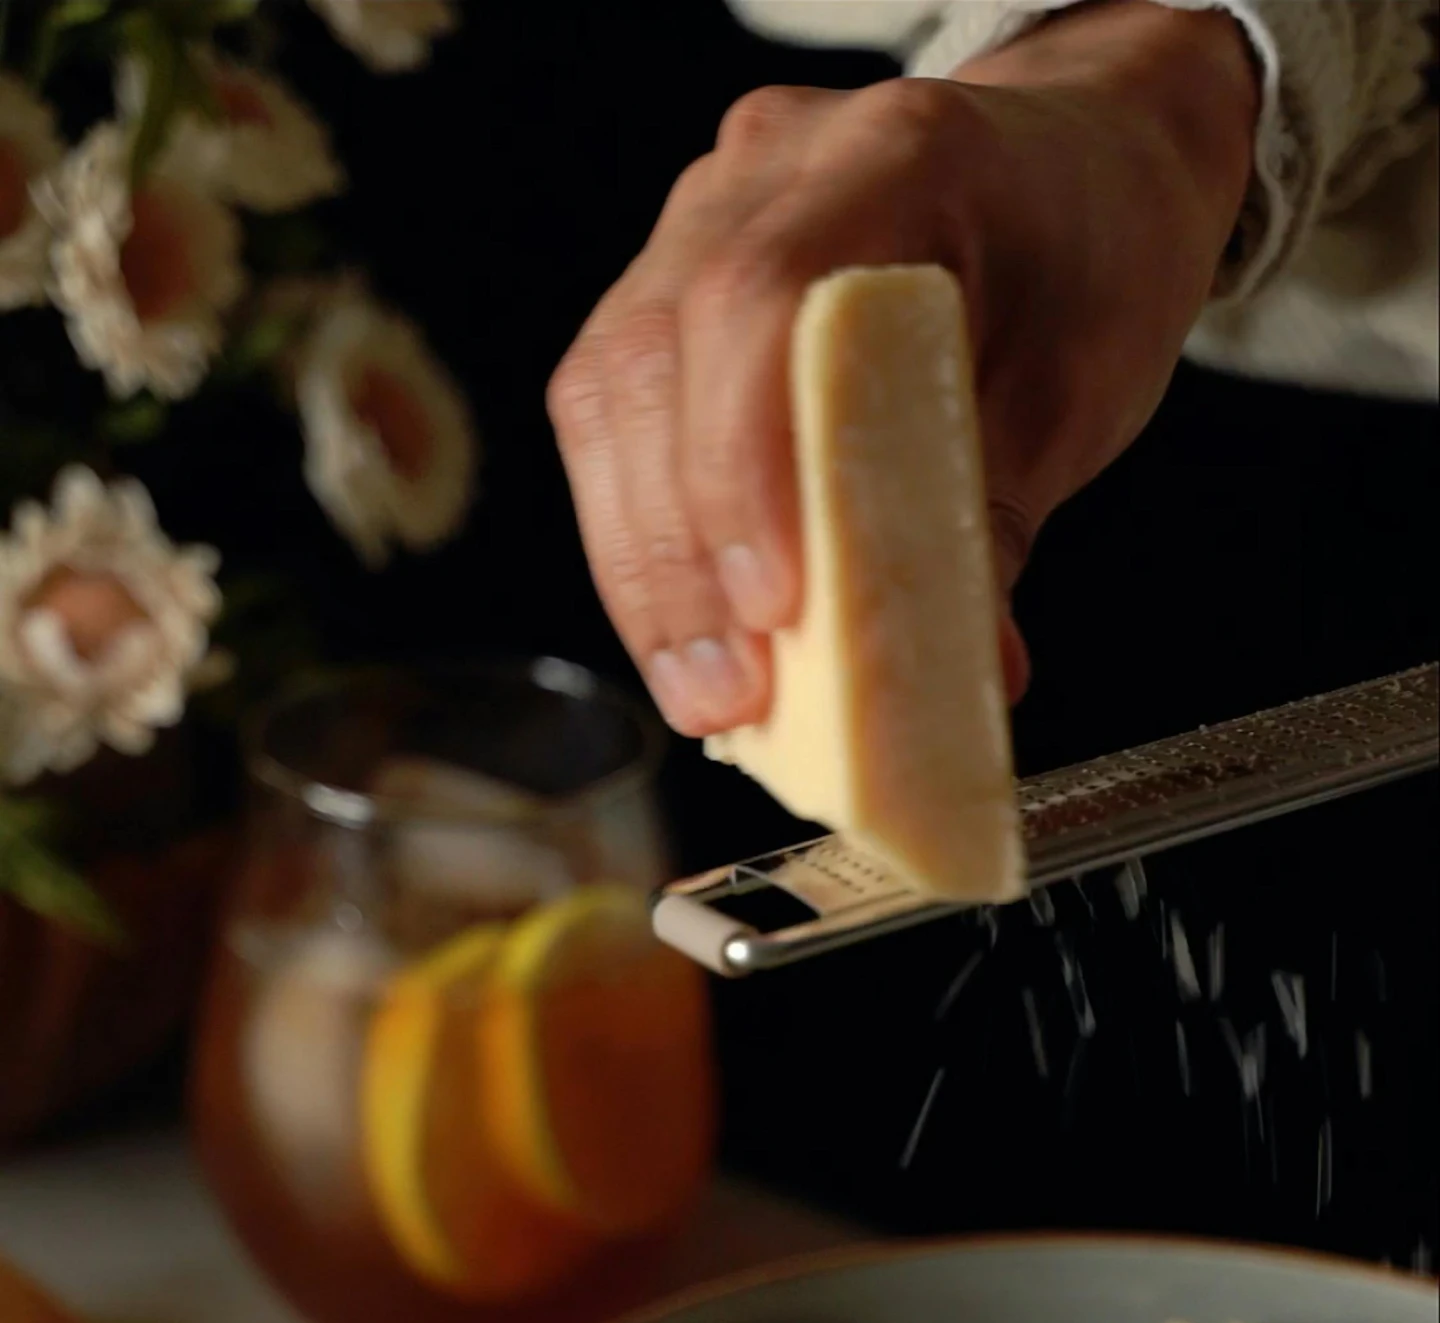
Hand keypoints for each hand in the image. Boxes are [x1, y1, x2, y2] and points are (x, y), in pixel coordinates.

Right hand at [548, 0, 1256, 734]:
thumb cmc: (1085, 262)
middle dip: (677, 558)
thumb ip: (995, 526)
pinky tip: (685, 636)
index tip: (773, 605)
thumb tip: (963, 674)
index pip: (757, 300)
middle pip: (655, 360)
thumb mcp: (1077, 392)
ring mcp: (697, 224)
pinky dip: (644, 544)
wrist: (1081, 168)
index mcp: (889, 154)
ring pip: (610, 400)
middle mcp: (763, 170)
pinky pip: (614, 423)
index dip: (743, 465)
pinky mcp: (666, 294)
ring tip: (702, 693)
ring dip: (646, 570)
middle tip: (726, 697)